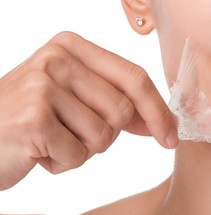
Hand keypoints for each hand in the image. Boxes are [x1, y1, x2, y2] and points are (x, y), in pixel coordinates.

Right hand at [0, 31, 177, 189]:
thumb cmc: (31, 120)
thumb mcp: (76, 101)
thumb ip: (117, 104)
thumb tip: (164, 123)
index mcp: (72, 47)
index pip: (135, 77)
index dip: (158, 111)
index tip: (171, 137)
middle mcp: (57, 59)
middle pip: (123, 110)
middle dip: (107, 135)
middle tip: (75, 135)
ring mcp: (42, 86)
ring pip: (104, 136)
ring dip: (83, 150)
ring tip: (53, 141)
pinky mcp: (33, 118)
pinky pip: (77, 156)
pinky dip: (63, 164)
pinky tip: (38, 153)